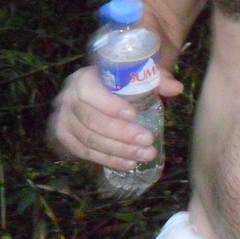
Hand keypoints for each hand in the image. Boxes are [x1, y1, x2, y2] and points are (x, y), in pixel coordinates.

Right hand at [46, 65, 182, 169]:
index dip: (109, 105)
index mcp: (83, 78)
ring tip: (144, 155)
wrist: (105, 86)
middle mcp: (68, 98)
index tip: (134, 115)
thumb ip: (157, 79)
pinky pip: (84, 152)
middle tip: (148, 141)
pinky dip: (107, 159)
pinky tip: (128, 164)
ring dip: (118, 151)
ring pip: (88, 139)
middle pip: (90, 120)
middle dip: (121, 134)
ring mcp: (63, 119)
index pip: (89, 92)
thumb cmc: (123, 80)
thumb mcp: (139, 74)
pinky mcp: (65, 137)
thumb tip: (176, 88)